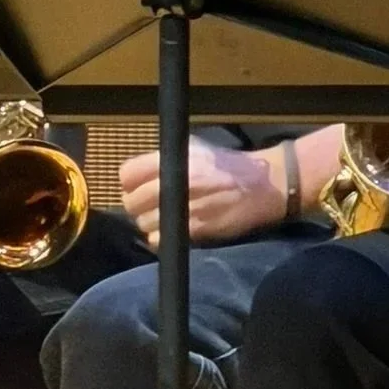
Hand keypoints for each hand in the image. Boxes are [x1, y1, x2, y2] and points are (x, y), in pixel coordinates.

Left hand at [119, 138, 283, 247]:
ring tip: (163, 218)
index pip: (127, 174)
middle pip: (132, 201)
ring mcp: (184, 208)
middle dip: (136, 205)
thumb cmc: (225, 165)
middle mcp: (174, 181)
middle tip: (148, 206)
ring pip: (144, 223)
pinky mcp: (195, 230)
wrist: (261, 186)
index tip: (135, 187)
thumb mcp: (192, 149)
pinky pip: (162, 239)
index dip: (128, 183)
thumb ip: (163, 159)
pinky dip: (162, 238)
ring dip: (149, 223)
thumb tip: (137, 174)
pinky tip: (173, 230)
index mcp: (172, 158)